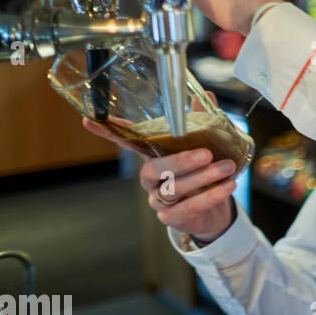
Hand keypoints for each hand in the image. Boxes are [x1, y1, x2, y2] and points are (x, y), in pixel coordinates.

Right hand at [81, 90, 237, 242]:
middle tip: (207, 154)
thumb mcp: (208, 145)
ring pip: (174, 188)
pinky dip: (210, 196)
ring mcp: (157, 199)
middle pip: (155, 169)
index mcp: (154, 156)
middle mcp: (151, 178)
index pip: (128, 142)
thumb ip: (205, 123)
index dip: (108, 132)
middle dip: (181, 161)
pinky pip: (188, 207)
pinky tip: (227, 186)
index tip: (88, 120)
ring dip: (203, 177)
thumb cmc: (205, 172)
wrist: (216, 210)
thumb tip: (209, 96)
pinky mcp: (169, 217)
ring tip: (227, 167)